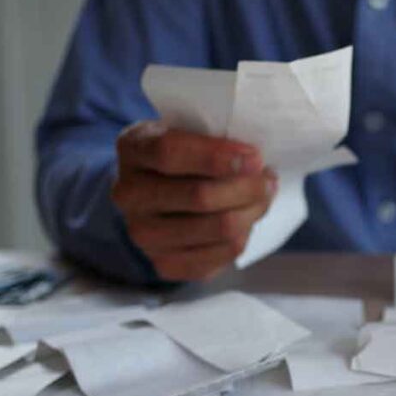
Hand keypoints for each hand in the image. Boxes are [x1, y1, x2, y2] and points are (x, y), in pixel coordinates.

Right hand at [112, 121, 276, 280]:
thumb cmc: (189, 154)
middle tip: (267, 179)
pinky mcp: (164, 263)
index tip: (254, 157)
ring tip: (264, 196)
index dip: (217, 156)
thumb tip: (255, 163)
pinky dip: (244, 236)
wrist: (166, 190)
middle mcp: (128, 194)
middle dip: (246, 187)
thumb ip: (218, 138)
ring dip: (252, 211)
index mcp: (133, 148)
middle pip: (199, 196)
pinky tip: (247, 220)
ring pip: (218, 228)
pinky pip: (221, 255)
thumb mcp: (194, 131)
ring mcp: (142, 233)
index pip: (169, 153)